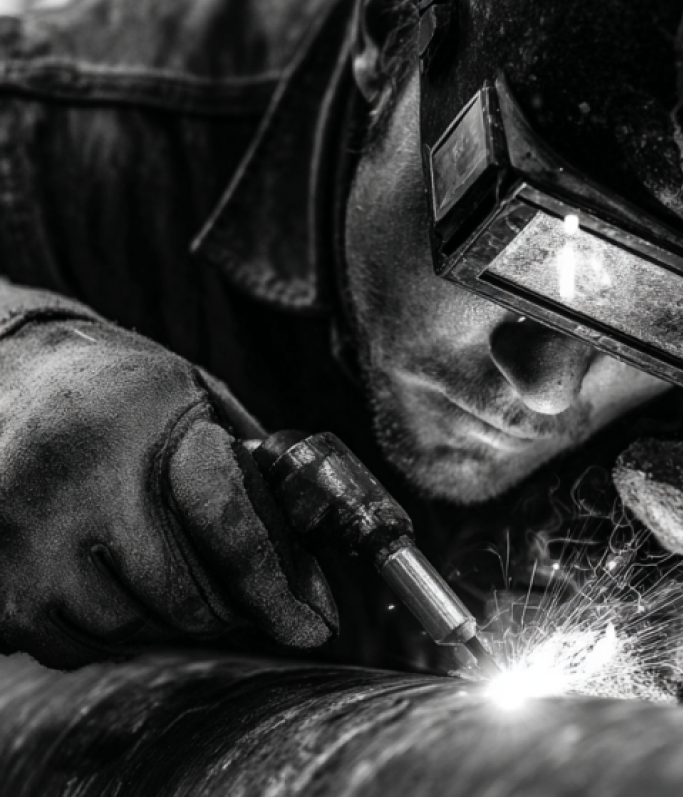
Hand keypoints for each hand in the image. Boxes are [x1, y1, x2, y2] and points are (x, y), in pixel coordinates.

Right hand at [0, 316, 336, 668]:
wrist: (7, 373)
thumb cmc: (122, 395)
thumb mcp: (197, 403)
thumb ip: (253, 479)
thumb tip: (311, 582)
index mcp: (142, 420)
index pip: (230, 526)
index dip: (278, 589)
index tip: (316, 628)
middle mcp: (72, 477)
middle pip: (183, 597)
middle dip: (226, 608)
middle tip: (239, 596)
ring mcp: (19, 532)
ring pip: (126, 629)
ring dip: (163, 621)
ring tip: (164, 571)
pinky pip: (68, 646)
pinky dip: (104, 633)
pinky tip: (107, 582)